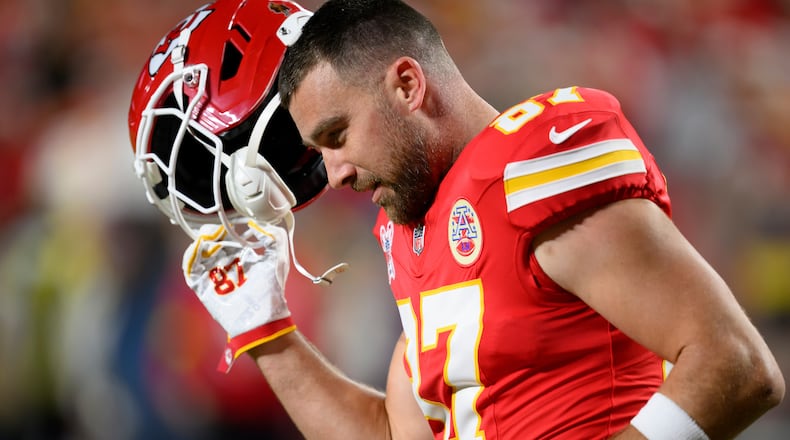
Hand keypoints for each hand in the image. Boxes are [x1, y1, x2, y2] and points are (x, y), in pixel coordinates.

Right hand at [183, 222, 295, 371]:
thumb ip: (275, 237)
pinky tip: (198, 248)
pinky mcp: (203, 287)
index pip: (230, 237)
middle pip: (212, 243)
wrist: (261, 318)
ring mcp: (213, 276)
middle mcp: (227, 265)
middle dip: (212, 233)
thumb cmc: (272, 291)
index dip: (228, 228)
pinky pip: (190, 269)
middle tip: (215, 231)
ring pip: (199, 253)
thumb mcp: (278, 260)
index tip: (230, 224)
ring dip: (200, 243)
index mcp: (243, 257)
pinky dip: (190, 257)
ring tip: (208, 238)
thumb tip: (257, 224)